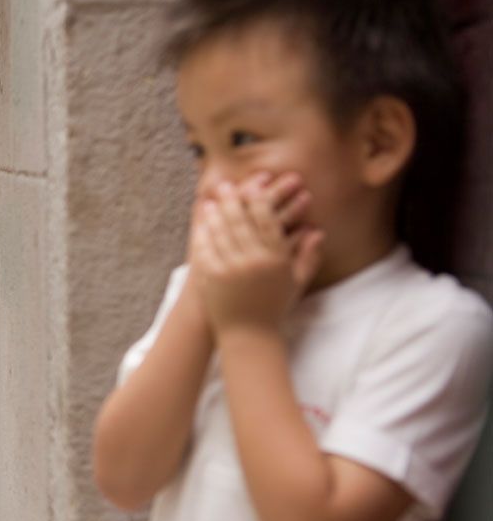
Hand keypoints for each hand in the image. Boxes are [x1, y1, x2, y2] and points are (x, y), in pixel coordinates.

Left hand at [191, 177, 323, 331]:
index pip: (267, 221)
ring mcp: (230, 269)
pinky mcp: (212, 277)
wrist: (249, 335)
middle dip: (233, 200)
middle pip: (241, 221)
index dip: (259, 200)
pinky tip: (202, 224)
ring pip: (221, 232)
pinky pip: (206, 248)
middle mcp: (253, 262)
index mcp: (275, 260)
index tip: (254, 186)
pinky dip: (204, 233)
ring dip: (215, 213)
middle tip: (226, 186)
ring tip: (212, 201)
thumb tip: (318, 231)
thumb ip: (307, 255)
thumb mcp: (295, 282)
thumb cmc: (274, 307)